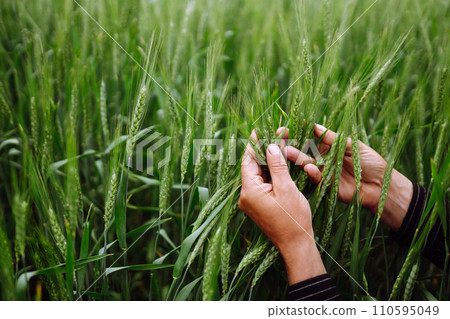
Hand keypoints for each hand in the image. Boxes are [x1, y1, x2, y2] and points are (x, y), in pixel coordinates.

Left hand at [239, 130, 325, 283]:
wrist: (296, 244)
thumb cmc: (293, 219)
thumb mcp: (286, 188)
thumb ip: (277, 166)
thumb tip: (270, 146)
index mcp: (250, 191)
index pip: (248, 161)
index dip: (254, 144)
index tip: (258, 130)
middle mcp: (246, 195)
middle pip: (253, 166)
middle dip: (265, 150)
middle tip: (277, 134)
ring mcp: (252, 201)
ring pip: (259, 174)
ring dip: (270, 161)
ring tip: (281, 144)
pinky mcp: (259, 204)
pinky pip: (263, 183)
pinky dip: (271, 173)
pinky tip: (281, 162)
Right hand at [279, 124, 412, 230]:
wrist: (382, 186)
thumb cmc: (371, 162)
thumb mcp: (354, 146)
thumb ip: (334, 138)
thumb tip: (315, 126)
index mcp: (330, 146)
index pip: (311, 137)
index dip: (298, 132)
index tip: (285, 127)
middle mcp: (324, 158)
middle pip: (304, 149)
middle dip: (291, 144)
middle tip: (278, 138)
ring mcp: (324, 171)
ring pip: (306, 163)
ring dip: (296, 158)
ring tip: (286, 152)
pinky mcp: (327, 186)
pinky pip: (316, 178)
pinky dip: (312, 173)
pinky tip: (308, 167)